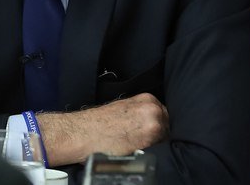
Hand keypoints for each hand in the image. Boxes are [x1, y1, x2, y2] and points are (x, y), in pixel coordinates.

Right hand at [37, 93, 168, 165]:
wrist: (82, 133)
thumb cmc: (97, 125)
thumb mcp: (121, 110)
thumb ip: (139, 113)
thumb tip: (149, 124)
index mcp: (146, 99)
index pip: (163, 115)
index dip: (156, 126)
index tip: (146, 133)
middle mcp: (152, 107)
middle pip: (167, 125)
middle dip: (157, 134)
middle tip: (140, 140)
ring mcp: (154, 120)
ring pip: (165, 137)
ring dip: (155, 142)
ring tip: (136, 145)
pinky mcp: (152, 135)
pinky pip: (161, 147)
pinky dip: (152, 150)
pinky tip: (137, 149)